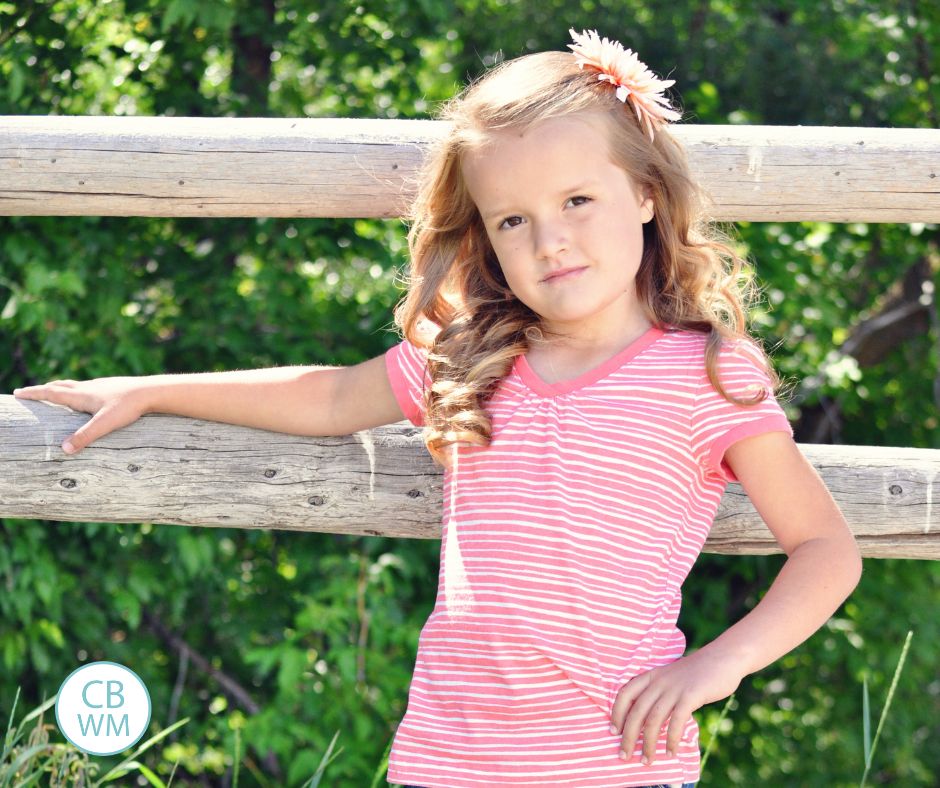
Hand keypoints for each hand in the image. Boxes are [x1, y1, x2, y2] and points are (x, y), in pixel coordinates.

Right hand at [13, 377, 151, 453]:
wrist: (152, 391)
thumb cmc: (129, 407)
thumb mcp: (105, 424)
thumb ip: (86, 436)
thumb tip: (64, 449)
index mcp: (82, 395)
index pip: (51, 393)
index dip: (34, 394)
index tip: (18, 393)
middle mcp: (88, 387)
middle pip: (59, 386)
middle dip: (43, 389)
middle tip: (29, 391)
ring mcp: (101, 385)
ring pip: (74, 385)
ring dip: (60, 388)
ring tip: (54, 391)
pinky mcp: (112, 386)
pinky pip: (89, 387)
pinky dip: (79, 389)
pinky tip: (87, 394)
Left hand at [610, 648, 742, 764]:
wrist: (723, 658)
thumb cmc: (697, 673)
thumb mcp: (671, 678)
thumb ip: (660, 693)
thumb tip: (649, 720)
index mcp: (651, 676)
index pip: (625, 694)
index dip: (616, 713)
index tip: (613, 731)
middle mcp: (659, 681)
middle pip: (636, 712)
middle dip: (628, 737)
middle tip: (624, 755)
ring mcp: (674, 688)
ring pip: (653, 720)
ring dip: (648, 744)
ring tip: (647, 760)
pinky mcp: (690, 696)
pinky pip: (676, 722)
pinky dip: (671, 740)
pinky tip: (671, 752)